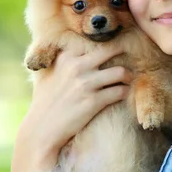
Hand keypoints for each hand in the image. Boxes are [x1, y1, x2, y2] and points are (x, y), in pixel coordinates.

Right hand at [8, 46, 130, 171]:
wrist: (41, 130)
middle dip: (123, 53)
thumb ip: (63, 60)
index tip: (115, 46)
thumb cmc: (45, 102)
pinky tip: (124, 94)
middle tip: (130, 58)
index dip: (107, 43)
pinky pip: (120, 91)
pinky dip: (125, 92)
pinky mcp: (93, 101)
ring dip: (128, 76)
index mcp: (66, 57)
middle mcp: (76, 67)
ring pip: (120, 72)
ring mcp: (85, 84)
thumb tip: (78, 50)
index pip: (93, 42)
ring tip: (128, 79)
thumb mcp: (49, 74)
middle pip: (110, 50)